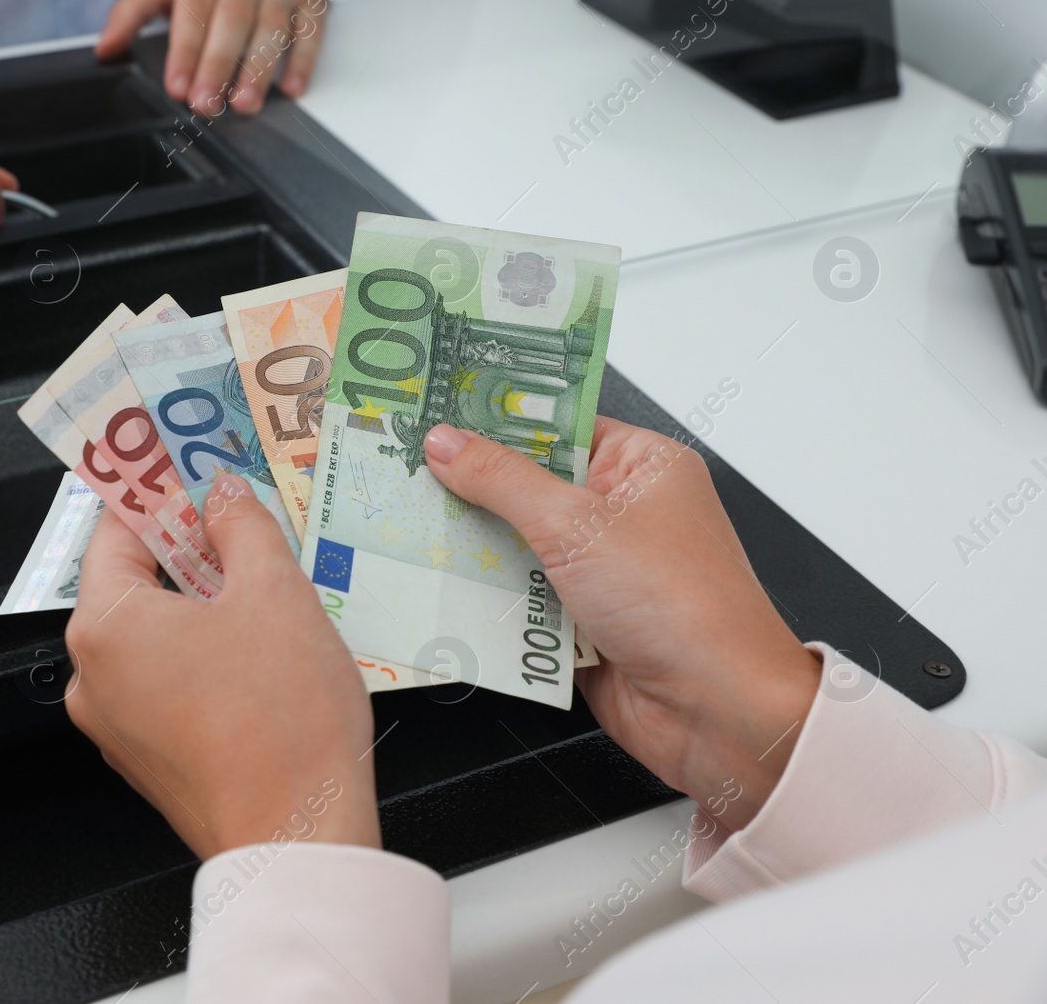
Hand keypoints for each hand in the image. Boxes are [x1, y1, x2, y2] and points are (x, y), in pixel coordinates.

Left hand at [64, 475, 380, 859]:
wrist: (298, 835)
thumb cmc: (281, 725)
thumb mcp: (274, 593)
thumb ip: (242, 528)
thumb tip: (224, 497)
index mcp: (106, 626)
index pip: (115, 531)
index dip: (156, 492)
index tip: (183, 469)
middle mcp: (94, 677)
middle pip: (132, 584)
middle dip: (188, 551)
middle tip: (240, 524)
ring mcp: (116, 724)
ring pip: (152, 636)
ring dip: (200, 606)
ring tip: (262, 590)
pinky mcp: (149, 757)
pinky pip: (165, 683)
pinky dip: (201, 656)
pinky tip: (256, 652)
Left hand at [96, 0, 326, 113]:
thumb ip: (131, 13)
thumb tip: (105, 49)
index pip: (193, 12)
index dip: (185, 51)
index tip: (177, 87)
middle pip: (231, 21)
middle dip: (218, 66)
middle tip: (206, 104)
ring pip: (270, 28)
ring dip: (259, 69)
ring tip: (246, 104)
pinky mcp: (310, 0)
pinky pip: (310, 30)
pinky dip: (304, 61)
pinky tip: (292, 88)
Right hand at [424, 418, 821, 830]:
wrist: (716, 712)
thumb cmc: (680, 605)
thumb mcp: (576, 525)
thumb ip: (502, 481)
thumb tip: (448, 442)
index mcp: (641, 467)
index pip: (557, 424)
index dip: (497, 416)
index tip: (436, 408)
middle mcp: (624, 514)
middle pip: (530, 486)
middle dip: (473, 487)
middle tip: (404, 468)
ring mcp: (603, 571)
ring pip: (518, 545)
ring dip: (475, 547)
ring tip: (405, 524)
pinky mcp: (583, 623)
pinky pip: (521, 600)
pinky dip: (489, 599)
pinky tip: (438, 586)